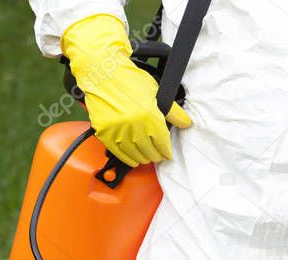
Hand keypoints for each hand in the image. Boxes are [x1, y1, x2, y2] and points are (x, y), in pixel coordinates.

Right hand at [62, 14, 191, 166]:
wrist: (102, 73)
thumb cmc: (128, 80)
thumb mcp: (156, 92)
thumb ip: (172, 111)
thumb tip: (186, 123)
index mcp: (149, 116)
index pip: (162, 143)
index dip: (166, 152)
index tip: (167, 154)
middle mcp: (134, 125)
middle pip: (150, 152)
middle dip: (156, 155)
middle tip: (158, 155)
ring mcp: (118, 130)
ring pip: (135, 155)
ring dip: (144, 158)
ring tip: (147, 156)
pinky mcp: (105, 133)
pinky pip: (119, 153)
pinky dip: (128, 158)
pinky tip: (134, 158)